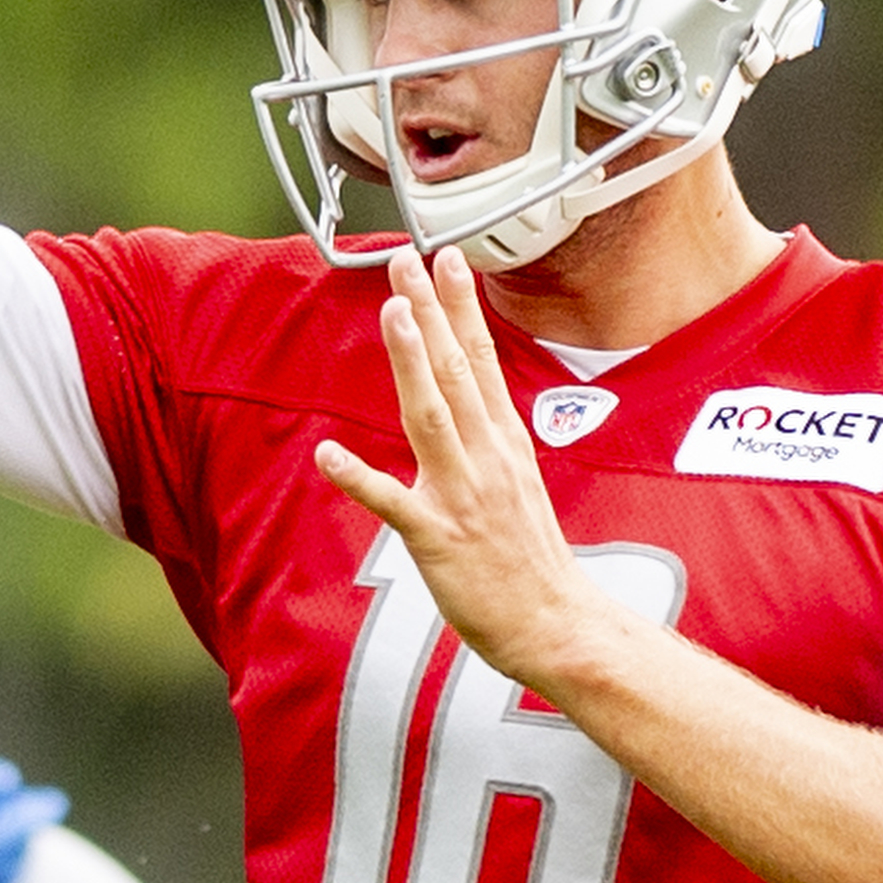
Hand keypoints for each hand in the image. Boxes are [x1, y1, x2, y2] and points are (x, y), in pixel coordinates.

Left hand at [315, 246, 613, 690]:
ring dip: (412, 363)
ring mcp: (463, 496)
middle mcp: (487, 458)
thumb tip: (469, 393)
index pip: (483, 359)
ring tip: (392, 313)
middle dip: (430, 313)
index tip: (448, 258)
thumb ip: (490, 435)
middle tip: (407, 261)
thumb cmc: (530, 557)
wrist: (556, 623)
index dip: (462, 307)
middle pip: (456, 372)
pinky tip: (325, 453)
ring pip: (431, 417)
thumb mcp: (519, 479)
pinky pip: (392, 501)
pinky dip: (358, 476)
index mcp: (505, 442)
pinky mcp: (437, 538)